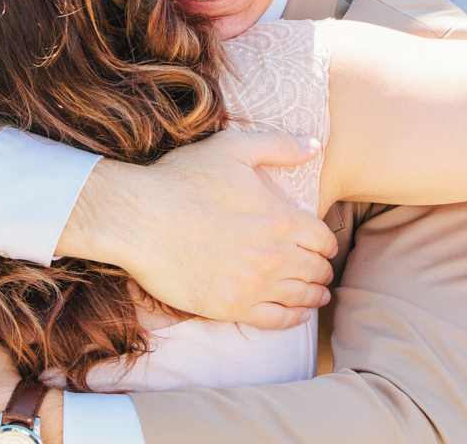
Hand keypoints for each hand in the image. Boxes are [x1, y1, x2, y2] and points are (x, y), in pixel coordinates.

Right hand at [60, 130, 337, 328]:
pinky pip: (275, 320)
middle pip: (315, 269)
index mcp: (280, 218)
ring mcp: (253, 285)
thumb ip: (280, 145)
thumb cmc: (183, 180)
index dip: (327, 242)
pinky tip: (297, 314)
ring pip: (300, 296)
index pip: (322, 237)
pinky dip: (293, 318)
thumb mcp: (233, 148)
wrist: (140, 219)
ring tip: (319, 294)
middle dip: (323, 269)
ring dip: (314, 294)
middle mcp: (273, 256)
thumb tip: (316, 145)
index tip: (324, 245)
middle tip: (323, 270)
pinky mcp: (230, 307)